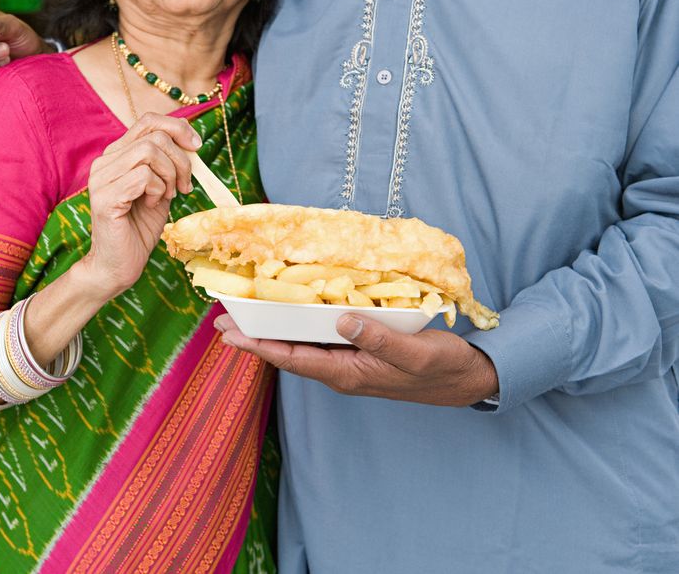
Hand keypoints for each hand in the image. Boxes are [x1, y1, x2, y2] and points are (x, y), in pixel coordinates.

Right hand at [82, 114, 199, 299]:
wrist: (119, 264)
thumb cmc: (139, 228)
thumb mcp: (161, 188)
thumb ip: (169, 164)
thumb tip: (192, 143)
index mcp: (116, 155)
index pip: (148, 121)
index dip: (178, 128)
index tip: (196, 147)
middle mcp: (104, 162)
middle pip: (154, 135)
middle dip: (180, 160)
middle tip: (184, 186)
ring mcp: (101, 178)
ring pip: (149, 152)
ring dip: (170, 175)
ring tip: (166, 197)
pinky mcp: (105, 197)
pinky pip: (144, 176)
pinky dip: (158, 190)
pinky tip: (153, 205)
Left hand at [215, 313, 498, 406]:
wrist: (467, 378)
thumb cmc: (441, 367)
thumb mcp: (413, 352)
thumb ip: (377, 338)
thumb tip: (340, 320)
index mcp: (347, 373)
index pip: (292, 358)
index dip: (258, 345)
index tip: (230, 333)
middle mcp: (341, 370)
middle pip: (288, 353)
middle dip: (255, 338)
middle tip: (223, 321)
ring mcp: (349, 363)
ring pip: (301, 346)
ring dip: (273, 331)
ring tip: (245, 316)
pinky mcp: (358, 353)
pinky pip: (320, 341)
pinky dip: (298, 327)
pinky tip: (290, 314)